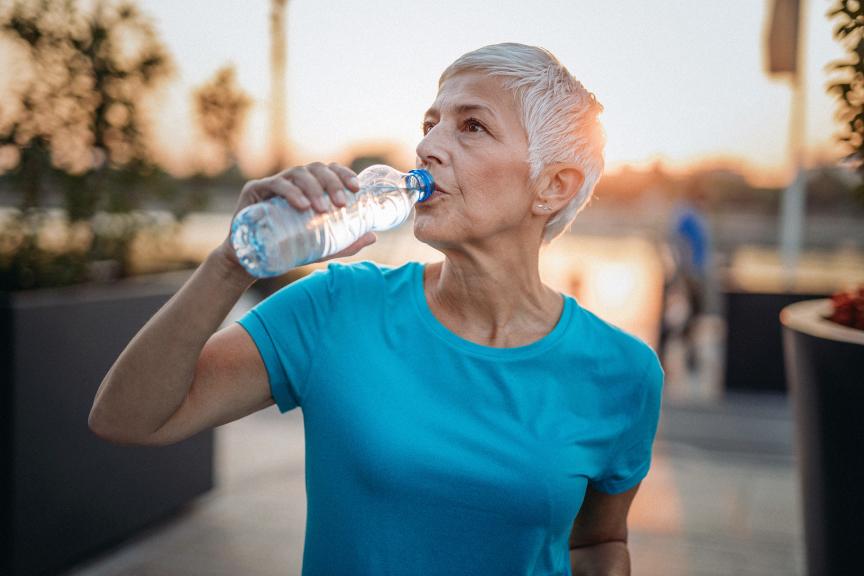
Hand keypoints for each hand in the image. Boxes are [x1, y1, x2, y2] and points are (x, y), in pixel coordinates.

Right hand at [215, 162, 376, 275]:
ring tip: (322, 209)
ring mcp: (272, 183)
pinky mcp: (254, 191)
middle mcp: (292, 181)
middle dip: (331, 183)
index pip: (328, 170)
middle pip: (315, 169)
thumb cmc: (289, 249)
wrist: (253, 262)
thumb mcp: (322, 246)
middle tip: (342, 203)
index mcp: (309, 187)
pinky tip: (302, 205)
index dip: (343, 174)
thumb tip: (374, 236)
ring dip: (313, 188)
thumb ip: (346, 241)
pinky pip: (274, 184)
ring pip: (296, 174)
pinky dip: (290, 192)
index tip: (356, 189)